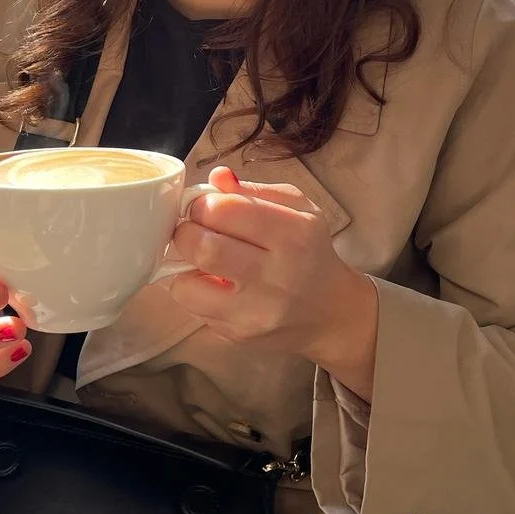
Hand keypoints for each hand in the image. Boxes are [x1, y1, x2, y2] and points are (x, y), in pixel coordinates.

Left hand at [169, 168, 378, 397]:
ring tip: (202, 259)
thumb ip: (254, 190)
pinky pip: (193, 309)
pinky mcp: (239, 336)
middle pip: (203, 247)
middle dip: (186, 232)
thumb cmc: (310, 251)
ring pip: (187, 286)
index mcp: (294, 233)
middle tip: (194, 230)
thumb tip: (217, 177)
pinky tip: (215, 284)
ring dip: (184, 266)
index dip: (202, 204)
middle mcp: (278, 275)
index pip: (225, 210)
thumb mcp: (297, 209)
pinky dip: (194, 291)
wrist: (331, 313)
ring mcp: (257, 311)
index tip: (205, 208)